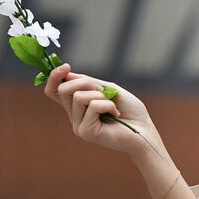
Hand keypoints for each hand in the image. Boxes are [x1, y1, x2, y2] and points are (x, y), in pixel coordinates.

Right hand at [44, 64, 166, 161]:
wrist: (144, 130)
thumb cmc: (130, 111)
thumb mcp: (108, 89)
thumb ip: (87, 82)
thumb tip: (66, 73)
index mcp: (77, 106)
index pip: (53, 91)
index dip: (54, 77)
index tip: (66, 66)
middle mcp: (75, 116)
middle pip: (63, 90)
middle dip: (85, 82)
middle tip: (103, 91)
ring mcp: (79, 126)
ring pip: (78, 96)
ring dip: (100, 95)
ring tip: (112, 105)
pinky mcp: (86, 132)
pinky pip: (92, 106)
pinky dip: (107, 105)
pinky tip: (116, 114)